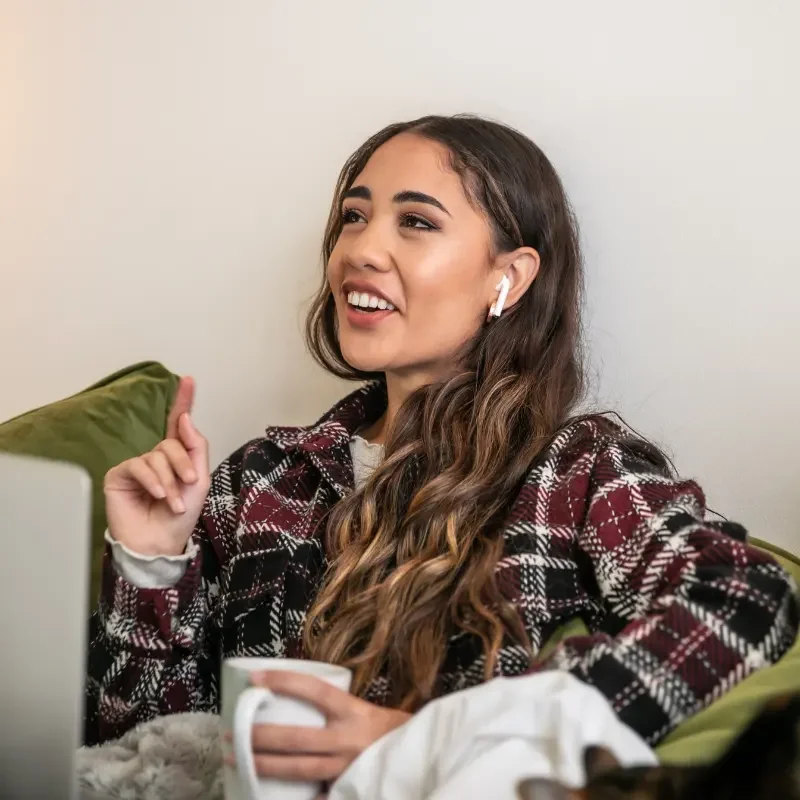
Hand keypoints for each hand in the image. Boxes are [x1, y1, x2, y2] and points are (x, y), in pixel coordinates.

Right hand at [104, 376, 210, 555]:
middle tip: (190, 484)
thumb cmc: (180, 516)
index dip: (183, 401)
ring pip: (157, 456)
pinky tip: (157, 495)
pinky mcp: (119, 475)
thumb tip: (184, 418)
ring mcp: (137, 465)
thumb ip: (195, 447)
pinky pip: (138, 466)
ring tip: (174, 502)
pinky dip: (152, 480)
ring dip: (170, 480)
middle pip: (171, 443)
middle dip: (183, 464)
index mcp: (175, 457)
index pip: (178, 425)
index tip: (188, 379)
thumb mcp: (199, 480)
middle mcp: (155, 457)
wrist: (160, 543)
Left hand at [228, 671, 411, 784]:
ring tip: (238, 761)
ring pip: (299, 770)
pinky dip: (291, 798)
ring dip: (264, 766)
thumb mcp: (370, 711)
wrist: (423, 760)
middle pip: (296, 738)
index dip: (284, 682)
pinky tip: (264, 795)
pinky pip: (316, 797)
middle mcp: (349, 740)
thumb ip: (338, 709)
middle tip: (232, 733)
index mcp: (355, 712)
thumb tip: (295, 697)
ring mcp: (347, 770)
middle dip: (259, 737)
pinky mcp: (349, 791)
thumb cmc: (394, 732)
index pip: (314, 691)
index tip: (255, 677)